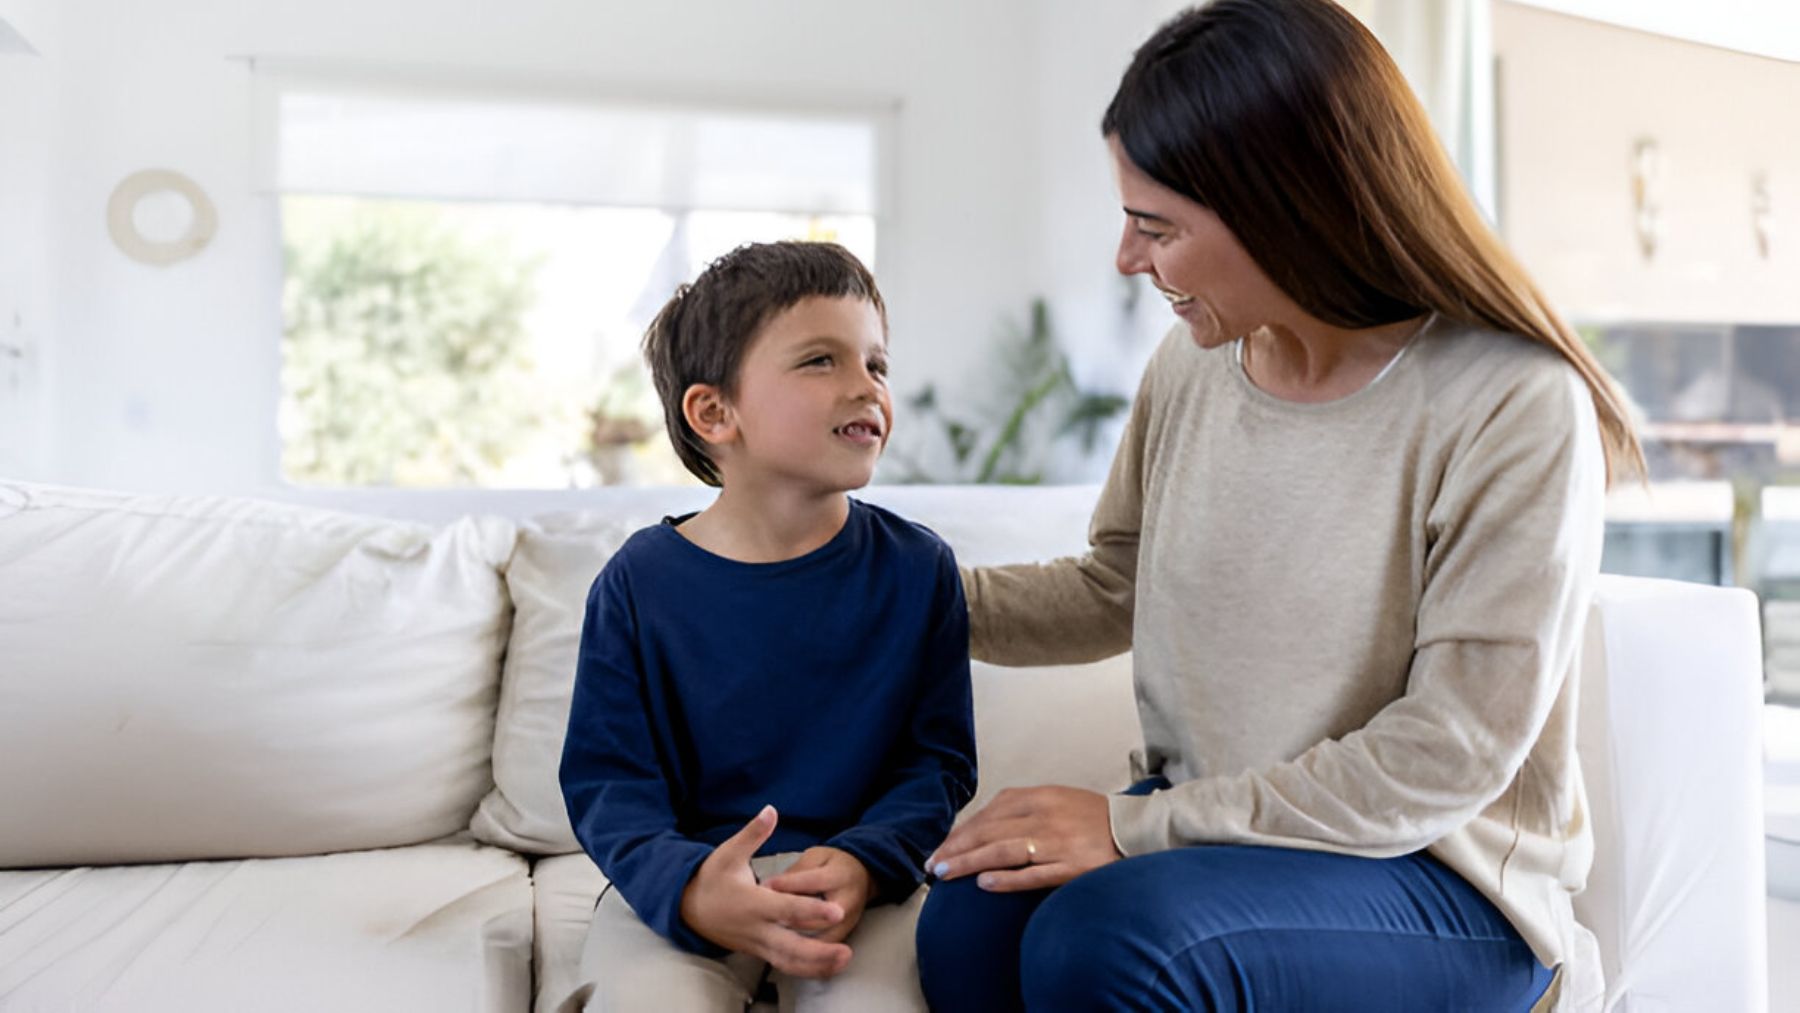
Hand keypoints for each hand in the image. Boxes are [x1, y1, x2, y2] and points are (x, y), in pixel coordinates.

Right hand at [679, 806, 851, 977]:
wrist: (688, 908)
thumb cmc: (711, 878)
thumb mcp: (728, 852)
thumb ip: (753, 833)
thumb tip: (770, 810)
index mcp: (753, 903)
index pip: (787, 910)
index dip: (813, 911)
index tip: (837, 911)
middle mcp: (757, 928)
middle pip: (791, 946)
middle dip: (819, 952)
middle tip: (846, 952)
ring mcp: (758, 944)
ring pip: (789, 962)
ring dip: (817, 965)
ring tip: (844, 960)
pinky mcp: (759, 951)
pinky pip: (784, 964)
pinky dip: (806, 968)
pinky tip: (828, 967)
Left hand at [762, 847, 874, 944]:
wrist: (863, 875)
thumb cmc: (834, 864)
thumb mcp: (816, 857)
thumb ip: (796, 872)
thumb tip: (770, 887)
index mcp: (838, 876)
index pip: (811, 882)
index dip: (787, 885)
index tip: (765, 888)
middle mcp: (846, 902)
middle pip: (815, 917)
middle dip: (788, 919)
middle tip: (766, 919)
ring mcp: (848, 922)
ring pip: (820, 939)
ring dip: (796, 941)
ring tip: (773, 938)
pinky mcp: (845, 935)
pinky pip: (824, 949)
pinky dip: (806, 955)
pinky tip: (786, 953)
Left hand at [925, 786, 1120, 891]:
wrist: (1135, 830)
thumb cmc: (1089, 818)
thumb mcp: (1053, 800)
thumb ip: (1019, 810)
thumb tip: (978, 829)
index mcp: (1038, 797)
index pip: (989, 814)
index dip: (960, 832)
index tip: (940, 848)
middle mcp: (1044, 816)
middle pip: (989, 832)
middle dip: (956, 848)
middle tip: (932, 865)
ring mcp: (1057, 842)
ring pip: (1003, 851)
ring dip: (969, 862)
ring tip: (946, 874)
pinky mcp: (1071, 867)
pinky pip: (1033, 874)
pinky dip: (1006, 878)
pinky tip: (984, 884)